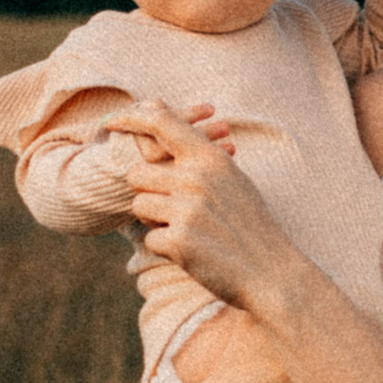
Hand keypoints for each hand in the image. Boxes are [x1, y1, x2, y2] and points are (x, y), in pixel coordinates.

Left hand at [121, 102, 287, 304]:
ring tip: (185, 229)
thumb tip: (159, 112)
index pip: (161, 123)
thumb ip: (199, 152)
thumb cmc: (249, 224)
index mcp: (210, 158)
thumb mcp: (232, 177)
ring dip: (153, 220)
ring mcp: (188, 210)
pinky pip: (149, 238)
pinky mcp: (180, 242)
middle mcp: (197, 179)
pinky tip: (192, 251)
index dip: (130, 118)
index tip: (110, 123)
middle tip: (171, 208)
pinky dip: (165, 247)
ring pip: (138, 205)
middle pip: (137, 173)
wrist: (271, 271)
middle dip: (147, 192)